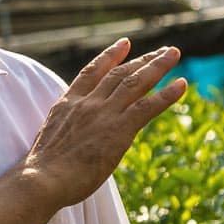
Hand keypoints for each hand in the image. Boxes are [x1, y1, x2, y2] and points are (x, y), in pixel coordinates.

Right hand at [21, 38, 185, 211]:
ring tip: (173, 54)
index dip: (110, 56)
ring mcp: (103, 114)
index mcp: (68, 104)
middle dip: (143, 59)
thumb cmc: (43, 171)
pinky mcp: (119, 130)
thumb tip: (76, 139)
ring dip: (157, 66)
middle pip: (119, 73)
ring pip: (135, 83)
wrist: (42, 179)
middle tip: (162, 50)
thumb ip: (69, 130)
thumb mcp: (52, 139)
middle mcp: (87, 103)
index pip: (92, 72)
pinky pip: (147, 107)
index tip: (125, 44)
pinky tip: (181, 84)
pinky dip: (166, 94)